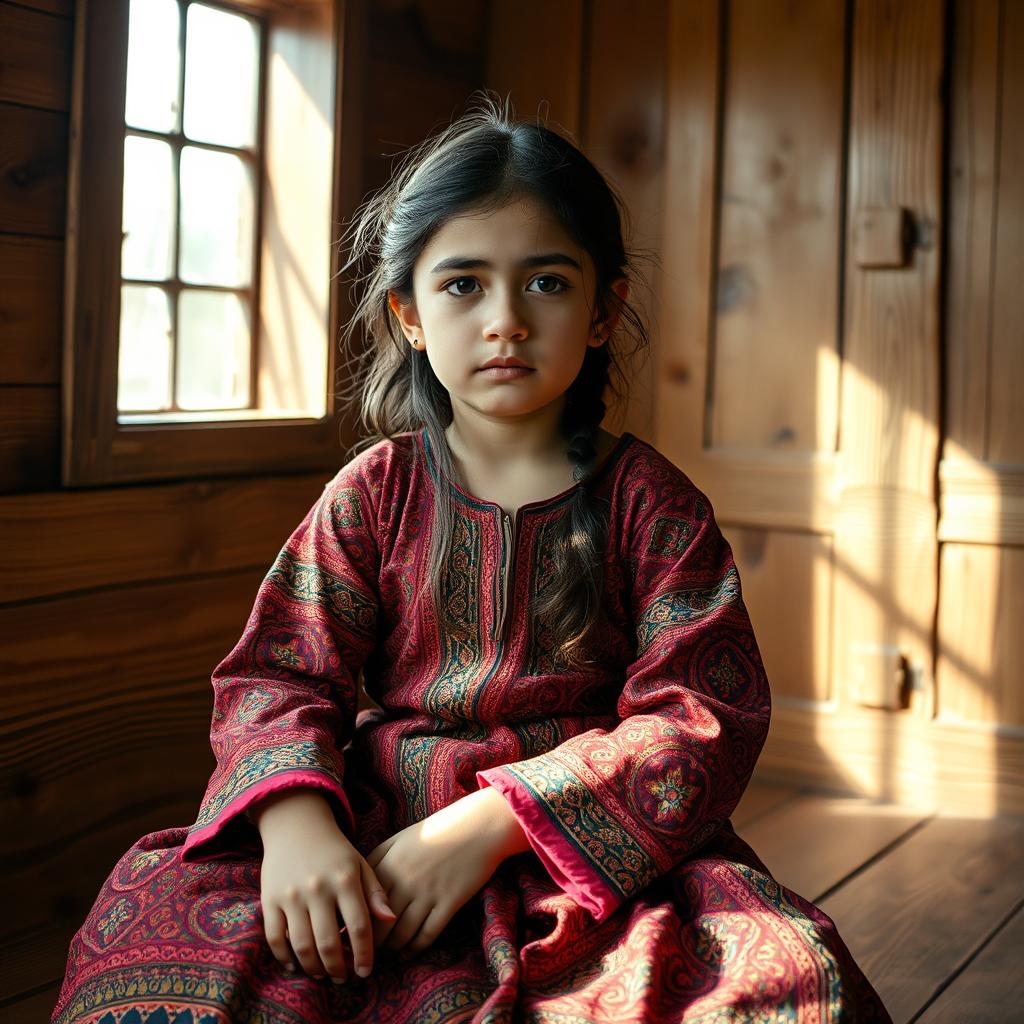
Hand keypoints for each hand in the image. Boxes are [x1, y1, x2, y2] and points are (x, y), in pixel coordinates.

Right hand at [253, 789, 397, 982]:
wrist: (296, 825)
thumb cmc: (334, 850)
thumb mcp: (360, 865)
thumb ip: (375, 893)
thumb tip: (392, 920)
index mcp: (345, 879)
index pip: (359, 926)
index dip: (364, 954)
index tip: (366, 972)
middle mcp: (318, 888)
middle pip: (328, 942)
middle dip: (338, 969)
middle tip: (343, 979)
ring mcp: (291, 894)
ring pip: (301, 945)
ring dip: (313, 968)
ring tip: (323, 974)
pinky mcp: (269, 899)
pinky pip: (274, 937)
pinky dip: (284, 958)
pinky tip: (296, 966)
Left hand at [366, 787, 521, 956]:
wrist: (478, 826)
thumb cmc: (438, 830)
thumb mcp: (401, 837)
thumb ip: (378, 857)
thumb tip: (359, 884)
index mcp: (390, 863)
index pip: (364, 902)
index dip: (356, 922)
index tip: (351, 935)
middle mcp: (405, 880)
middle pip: (380, 922)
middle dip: (370, 942)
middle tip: (366, 953)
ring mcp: (428, 893)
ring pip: (401, 933)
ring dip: (391, 949)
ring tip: (385, 956)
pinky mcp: (449, 903)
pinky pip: (427, 934)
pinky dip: (414, 948)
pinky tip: (407, 954)